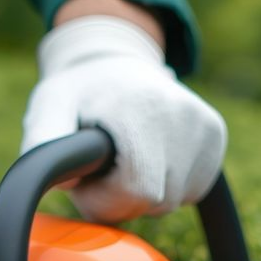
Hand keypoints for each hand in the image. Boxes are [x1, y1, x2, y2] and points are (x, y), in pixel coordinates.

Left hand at [21, 14, 227, 222]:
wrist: (115, 59)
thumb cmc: (79, 91)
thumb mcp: (49, 107)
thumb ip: (43, 144)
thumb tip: (66, 183)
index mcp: (143, 108)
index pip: (136, 191)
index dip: (106, 198)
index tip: (89, 178)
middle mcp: (183, 114)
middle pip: (155, 201)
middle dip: (122, 197)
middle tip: (106, 167)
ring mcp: (205, 125)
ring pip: (174, 201)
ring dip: (145, 194)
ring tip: (128, 159)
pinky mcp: (216, 135)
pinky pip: (192, 191)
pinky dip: (168, 186)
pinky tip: (152, 158)